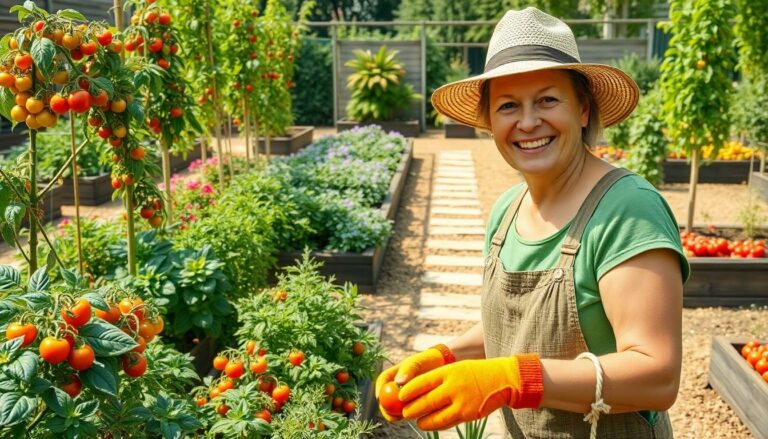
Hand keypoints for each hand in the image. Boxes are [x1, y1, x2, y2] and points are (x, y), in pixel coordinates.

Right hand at [375, 345, 452, 421]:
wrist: (442, 367)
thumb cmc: (428, 361)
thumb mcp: (418, 362)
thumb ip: (408, 370)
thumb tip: (398, 382)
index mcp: (393, 374)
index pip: (381, 381)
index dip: (378, 390)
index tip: (380, 399)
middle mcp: (396, 386)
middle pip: (385, 399)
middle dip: (386, 410)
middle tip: (392, 417)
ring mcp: (403, 395)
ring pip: (395, 408)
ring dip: (398, 415)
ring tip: (406, 417)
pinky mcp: (413, 403)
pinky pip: (408, 412)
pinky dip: (410, 415)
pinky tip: (417, 415)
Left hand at [398, 354, 543, 430]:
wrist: (503, 379)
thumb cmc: (474, 373)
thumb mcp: (455, 368)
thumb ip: (437, 378)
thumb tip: (413, 388)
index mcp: (448, 372)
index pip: (422, 382)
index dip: (408, 391)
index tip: (400, 396)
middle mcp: (453, 387)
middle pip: (426, 401)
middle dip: (411, 408)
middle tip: (403, 411)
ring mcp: (461, 402)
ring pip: (434, 416)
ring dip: (421, 420)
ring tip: (415, 419)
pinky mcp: (467, 415)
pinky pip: (446, 423)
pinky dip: (435, 425)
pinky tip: (428, 424)